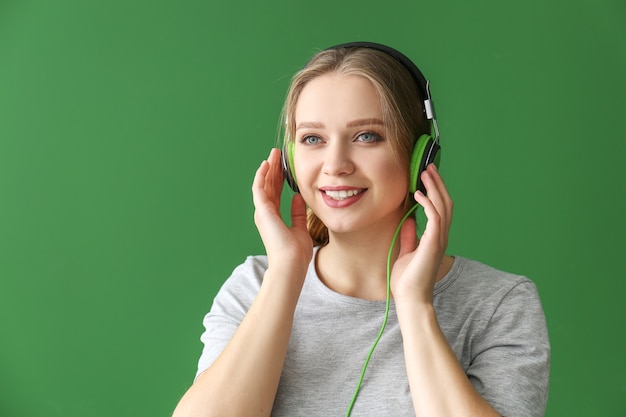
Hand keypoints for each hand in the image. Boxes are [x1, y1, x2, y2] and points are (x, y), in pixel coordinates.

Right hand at [252, 148, 312, 272]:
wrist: (291, 264)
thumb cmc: (296, 253)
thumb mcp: (300, 228)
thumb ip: (297, 213)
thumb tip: (298, 197)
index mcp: (274, 217)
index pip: (275, 192)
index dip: (278, 178)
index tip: (282, 166)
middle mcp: (266, 213)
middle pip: (268, 185)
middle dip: (272, 169)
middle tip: (276, 154)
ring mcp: (262, 212)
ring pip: (263, 184)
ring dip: (267, 168)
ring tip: (272, 154)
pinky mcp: (262, 211)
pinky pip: (259, 189)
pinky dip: (261, 176)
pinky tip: (266, 165)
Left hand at [391, 164, 452, 304]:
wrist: (410, 299)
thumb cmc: (407, 280)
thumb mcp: (406, 252)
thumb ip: (410, 236)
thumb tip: (408, 221)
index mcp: (435, 238)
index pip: (441, 208)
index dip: (436, 191)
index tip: (427, 176)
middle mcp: (441, 236)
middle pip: (445, 203)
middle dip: (437, 183)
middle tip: (428, 166)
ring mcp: (439, 240)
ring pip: (443, 206)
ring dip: (434, 187)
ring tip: (425, 172)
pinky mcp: (433, 243)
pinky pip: (435, 217)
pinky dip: (428, 203)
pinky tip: (418, 193)